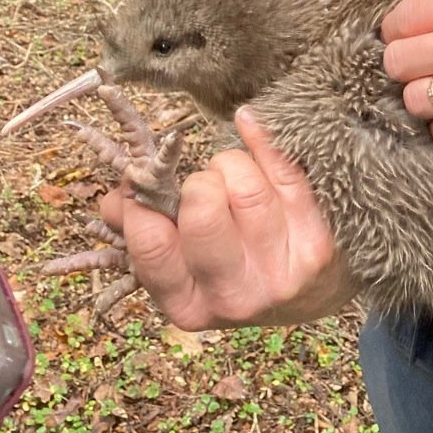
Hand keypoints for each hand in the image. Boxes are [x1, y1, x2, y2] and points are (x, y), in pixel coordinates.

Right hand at [99, 108, 358, 330]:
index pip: (152, 245)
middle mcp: (236, 297)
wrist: (315, 292)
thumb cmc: (237, 267)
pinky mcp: (319, 246)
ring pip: (245, 187)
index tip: (143, 179)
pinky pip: (286, 173)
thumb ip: (146, 232)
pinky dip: (264, 140)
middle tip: (206, 185)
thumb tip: (113, 201)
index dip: (142, 201)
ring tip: (235, 174)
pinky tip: (250, 126)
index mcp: (189, 305)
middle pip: (203, 208)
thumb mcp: (186, 267)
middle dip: (199, 181)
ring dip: (232, 164)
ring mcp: (283, 274)